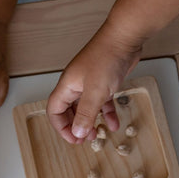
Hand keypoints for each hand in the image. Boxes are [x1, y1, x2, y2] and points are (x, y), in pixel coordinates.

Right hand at [46, 22, 142, 143]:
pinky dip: (107, 112)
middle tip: (84, 139)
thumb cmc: (106, 58)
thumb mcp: (95, 92)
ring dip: (91, 121)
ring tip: (97, 133)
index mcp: (67, 86)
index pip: (54, 110)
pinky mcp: (104, 81)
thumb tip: (77, 133)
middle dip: (75, 126)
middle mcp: (76, 84)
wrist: (124, 38)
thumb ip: (85, 114)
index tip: (73, 139)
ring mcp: (90, 82)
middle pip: (69, 110)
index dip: (61, 127)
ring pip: (86, 107)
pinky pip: (102, 101)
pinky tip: (114, 122)